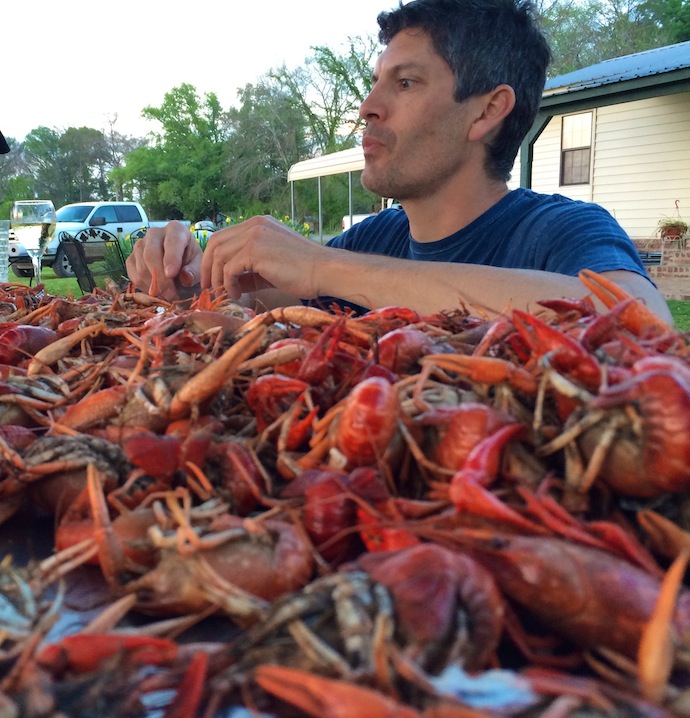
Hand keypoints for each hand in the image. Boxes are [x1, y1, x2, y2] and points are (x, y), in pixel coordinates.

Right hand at [126, 221, 202, 300]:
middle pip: (151, 254)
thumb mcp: (199, 267)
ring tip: (168, 295)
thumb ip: (194, 272)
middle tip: (171, 295)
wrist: (179, 268)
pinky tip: (157, 292)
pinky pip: (133, 274)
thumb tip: (186, 278)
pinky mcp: (131, 258)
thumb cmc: (191, 264)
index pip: (171, 241)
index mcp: (176, 230)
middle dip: (160, 278)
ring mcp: (140, 245)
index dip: (170, 258)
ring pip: (141, 266)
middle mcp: (155, 233)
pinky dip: (145, 287)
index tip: (171, 275)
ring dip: (154, 286)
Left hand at [200, 215, 325, 299]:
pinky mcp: (255, 250)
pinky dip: (228, 284)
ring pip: (219, 255)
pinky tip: (238, 294)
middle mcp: (253, 225)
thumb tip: (230, 283)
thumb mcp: (270, 267)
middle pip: (215, 243)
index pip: (224, 237)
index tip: (213, 278)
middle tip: (209, 287)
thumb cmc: (303, 272)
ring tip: (225, 294)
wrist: (324, 271)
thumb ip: (250, 270)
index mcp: (258, 225)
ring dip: (218, 278)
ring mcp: (254, 235)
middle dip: (208, 266)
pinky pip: (229, 268)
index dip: (213, 258)